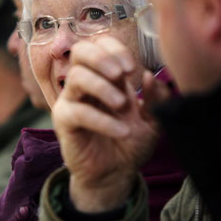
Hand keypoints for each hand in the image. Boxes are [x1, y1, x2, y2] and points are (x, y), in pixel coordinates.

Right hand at [53, 36, 170, 212]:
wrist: (116, 175)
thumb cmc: (130, 143)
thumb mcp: (152, 121)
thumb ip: (156, 99)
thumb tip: (150, 75)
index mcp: (104, 77)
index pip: (100, 45)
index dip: (115, 49)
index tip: (132, 68)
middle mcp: (85, 84)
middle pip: (80, 51)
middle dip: (102, 57)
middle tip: (122, 75)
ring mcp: (71, 101)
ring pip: (76, 77)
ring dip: (102, 87)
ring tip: (123, 106)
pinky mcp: (64, 122)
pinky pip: (77, 112)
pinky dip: (102, 120)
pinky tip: (121, 131)